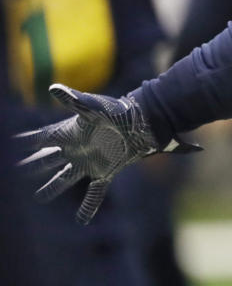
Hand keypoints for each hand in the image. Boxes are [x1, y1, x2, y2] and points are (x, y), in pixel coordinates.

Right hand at [15, 84, 199, 223]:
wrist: (143, 123)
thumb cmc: (117, 111)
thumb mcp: (93, 106)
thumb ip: (74, 100)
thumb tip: (53, 88)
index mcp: (68, 133)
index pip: (39, 139)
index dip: (25, 142)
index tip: (11, 143)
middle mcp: (75, 149)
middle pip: (46, 160)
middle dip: (32, 165)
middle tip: (17, 170)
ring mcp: (89, 162)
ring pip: (64, 179)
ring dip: (51, 187)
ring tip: (39, 197)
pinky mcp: (105, 172)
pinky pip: (94, 193)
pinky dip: (88, 206)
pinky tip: (82, 220)